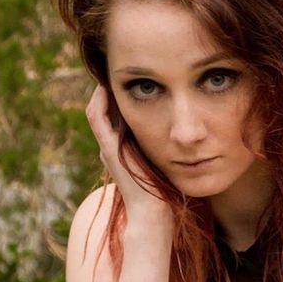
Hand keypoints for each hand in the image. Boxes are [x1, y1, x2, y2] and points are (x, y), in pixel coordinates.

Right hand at [84, 84, 174, 227]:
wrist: (154, 213)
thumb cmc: (165, 190)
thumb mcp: (166, 161)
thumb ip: (167, 145)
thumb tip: (185, 131)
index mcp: (124, 148)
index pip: (117, 114)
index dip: (121, 94)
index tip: (134, 77)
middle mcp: (112, 146)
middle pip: (106, 109)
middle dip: (112, 88)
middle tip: (118, 68)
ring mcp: (107, 148)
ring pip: (97, 110)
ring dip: (102, 90)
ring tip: (111, 72)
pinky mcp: (108, 150)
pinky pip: (97, 119)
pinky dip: (100, 102)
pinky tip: (106, 87)